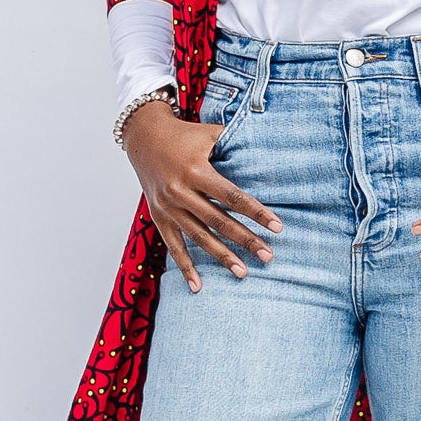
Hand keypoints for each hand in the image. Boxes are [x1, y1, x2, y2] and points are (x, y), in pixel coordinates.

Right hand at [122, 100, 281, 292]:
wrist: (142, 136)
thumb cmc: (184, 135)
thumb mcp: (210, 134)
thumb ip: (236, 144)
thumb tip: (269, 150)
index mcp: (196, 170)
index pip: (232, 197)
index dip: (256, 213)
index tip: (277, 227)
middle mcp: (180, 191)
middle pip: (219, 221)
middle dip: (245, 240)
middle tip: (268, 256)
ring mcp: (168, 207)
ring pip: (199, 238)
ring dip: (222, 257)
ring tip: (243, 272)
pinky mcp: (158, 216)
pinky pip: (174, 246)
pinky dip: (185, 267)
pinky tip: (198, 286)